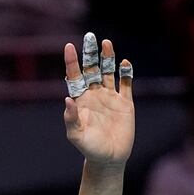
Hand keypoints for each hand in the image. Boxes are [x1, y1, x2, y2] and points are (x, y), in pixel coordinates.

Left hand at [63, 34, 134, 165]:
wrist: (109, 158)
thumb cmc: (89, 148)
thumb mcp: (76, 135)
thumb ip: (71, 119)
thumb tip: (67, 99)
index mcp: (80, 100)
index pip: (74, 76)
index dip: (72, 61)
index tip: (69, 46)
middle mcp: (94, 95)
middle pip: (92, 69)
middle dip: (90, 54)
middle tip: (89, 36)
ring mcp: (110, 97)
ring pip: (108, 72)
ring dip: (108, 58)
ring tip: (106, 43)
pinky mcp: (125, 103)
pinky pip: (126, 83)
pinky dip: (126, 73)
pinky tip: (124, 63)